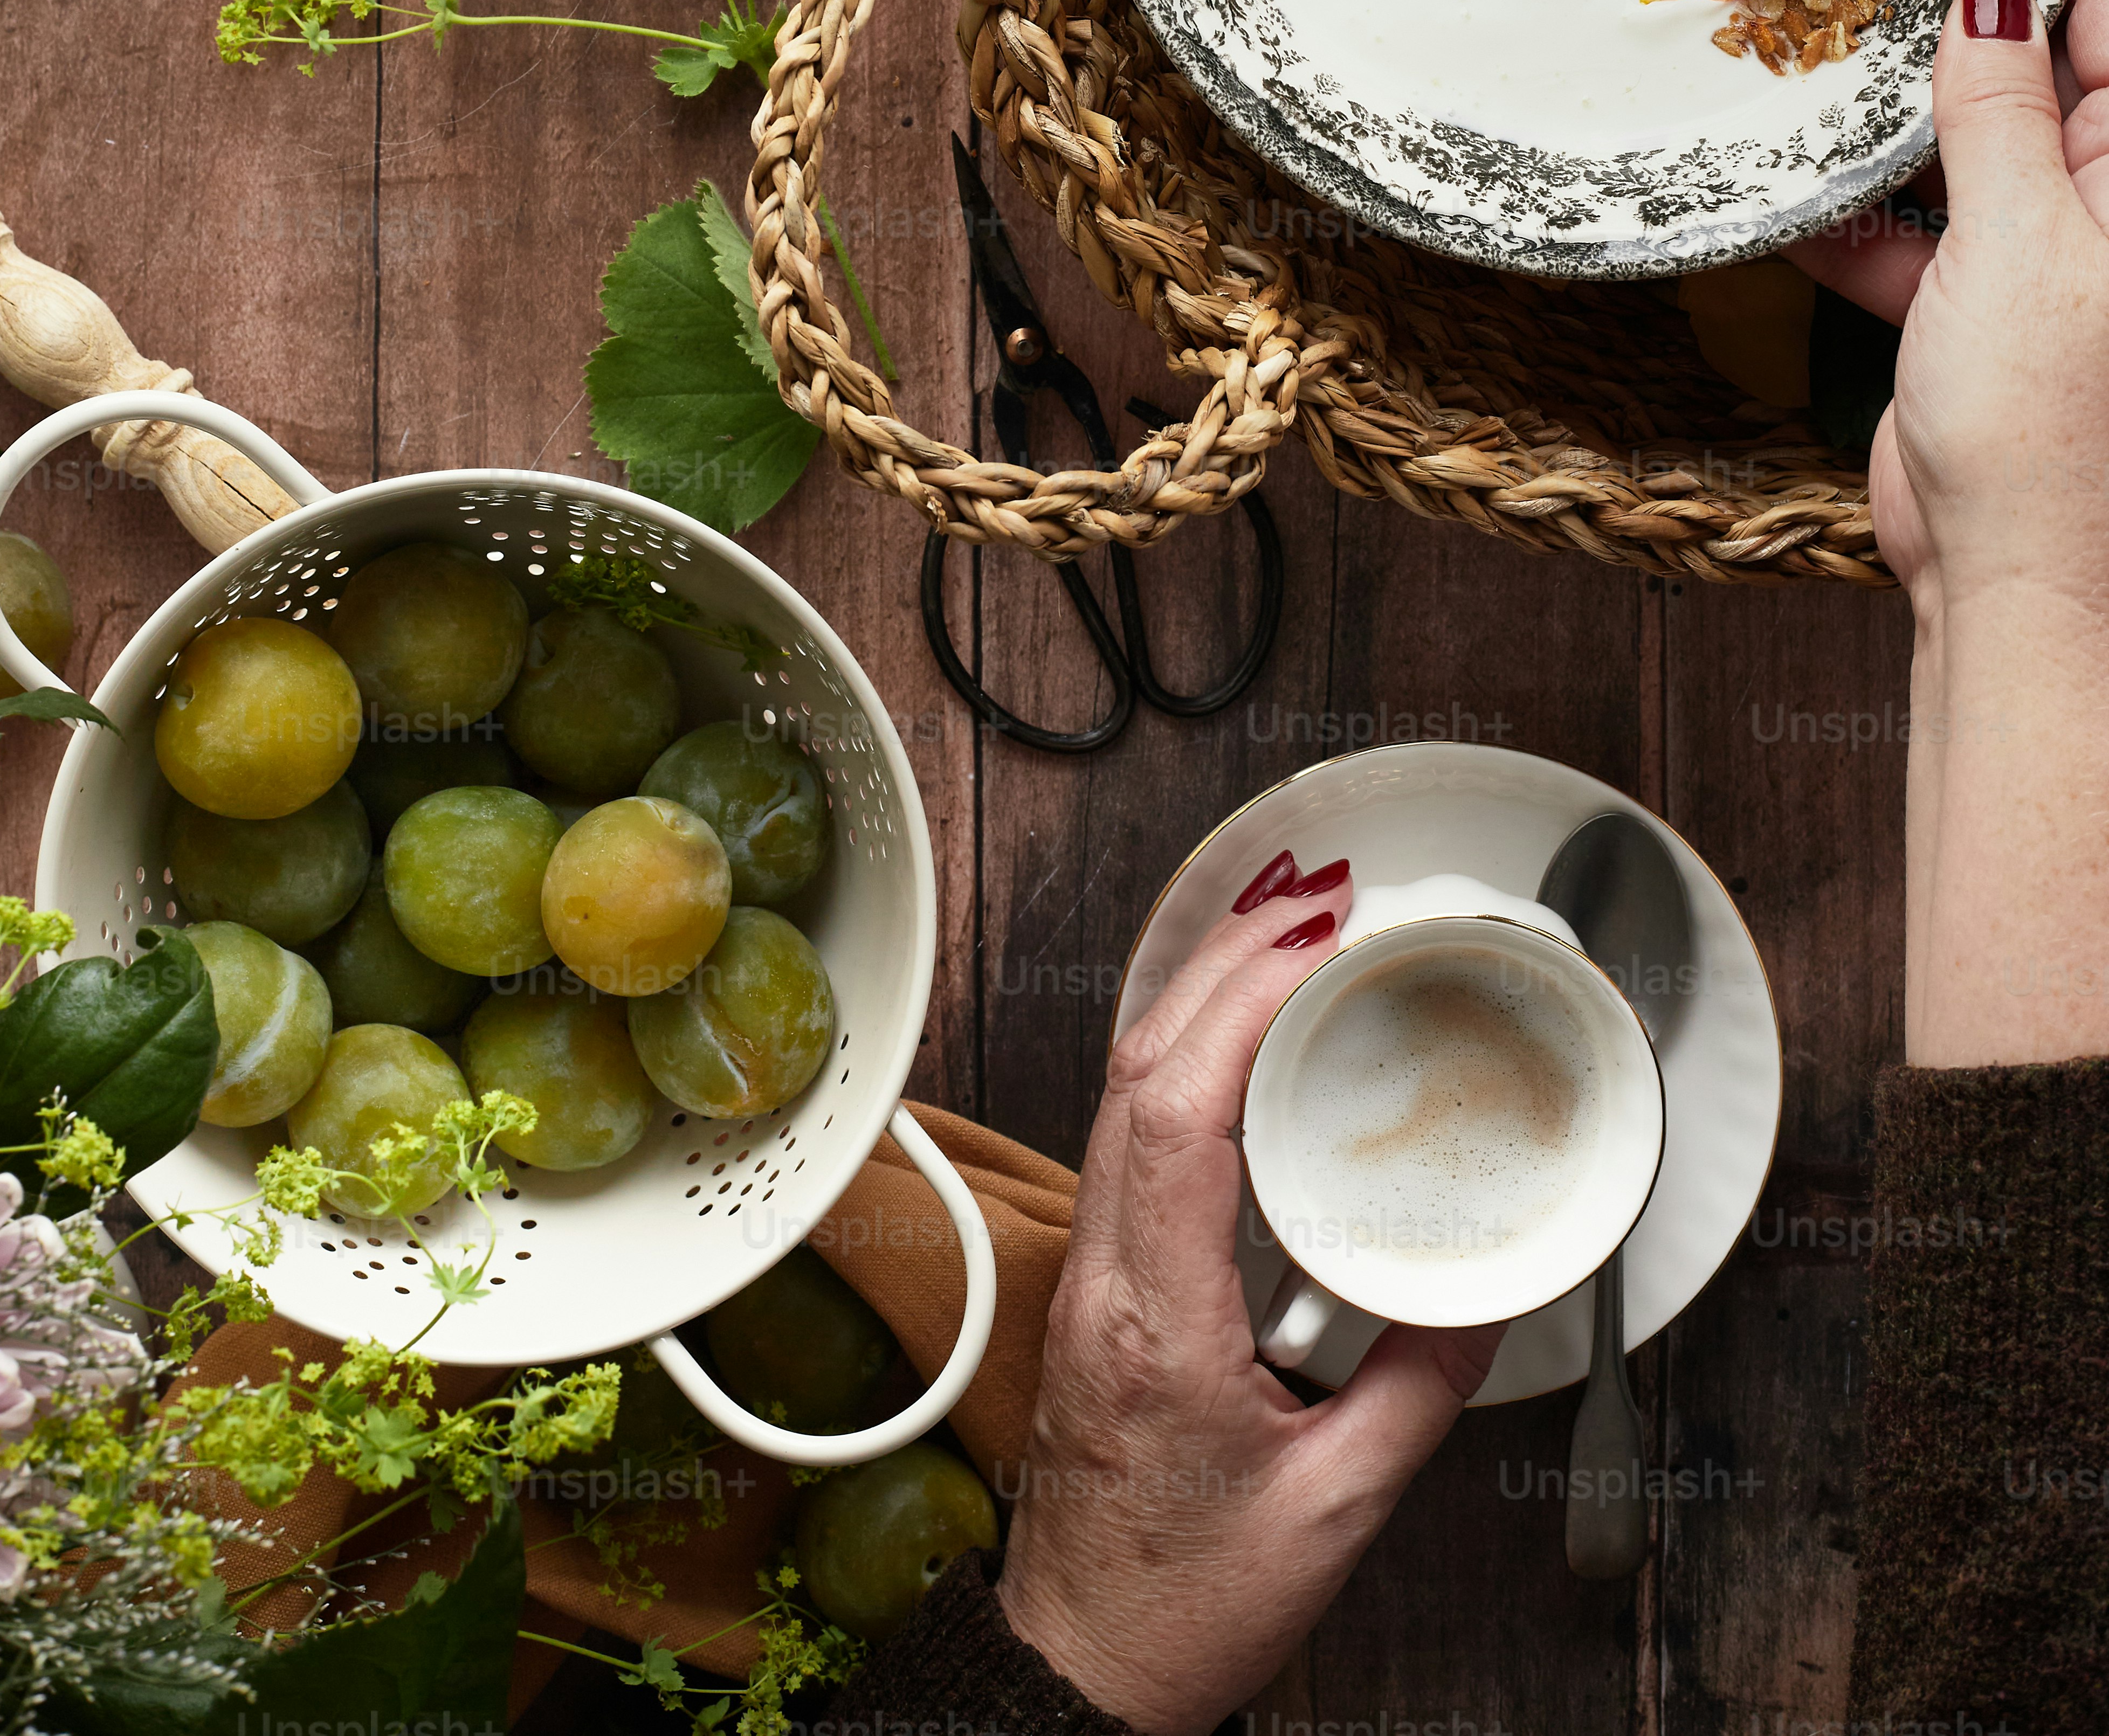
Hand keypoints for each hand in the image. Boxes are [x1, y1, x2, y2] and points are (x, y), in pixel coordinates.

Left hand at [995, 860, 1499, 1735]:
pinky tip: (1237, 1046)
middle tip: (1311, 905)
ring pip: (1121, 1096)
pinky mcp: (1103, 1290)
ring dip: (1197, 1003)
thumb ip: (1415, 1393)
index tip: (1308, 945)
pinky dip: (1185, 1067)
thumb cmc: (1186, 1610)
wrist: (1086, 1674)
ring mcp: (1093, 1277)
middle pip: (1134, 1074)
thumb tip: (1478, 1295)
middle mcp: (1106, 1278)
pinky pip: (1130, 1140)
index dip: (1235, 1009)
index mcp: (1154, 1322)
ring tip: (1282, 943)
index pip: (1172, 1117)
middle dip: (1220, 966)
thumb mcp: (1335, 1511)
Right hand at [1788, 0, 2108, 1062]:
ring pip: (1973, 148)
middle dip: (1967, 26)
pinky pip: (1923, 234)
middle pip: (2045, 75)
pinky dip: (1863, 220)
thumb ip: (2000, 110)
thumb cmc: (2054, 436)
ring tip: (1818, 67)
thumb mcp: (2021, 239)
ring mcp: (2048, 259)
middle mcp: (2108, 208)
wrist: (2017, 595)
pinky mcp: (1985, 312)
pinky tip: (1804, 201)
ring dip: (1898, 122)